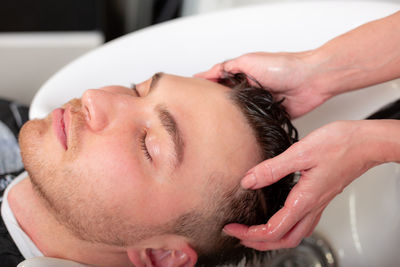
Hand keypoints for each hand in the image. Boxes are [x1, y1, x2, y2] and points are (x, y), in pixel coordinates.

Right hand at [195, 52, 329, 117]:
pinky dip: (248, 127)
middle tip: (201, 116)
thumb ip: (227, 67)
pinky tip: (238, 132)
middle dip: (217, 107)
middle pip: (228, 100)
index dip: (207, 89)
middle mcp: (250, 89)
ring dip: (232, 118)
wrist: (311, 80)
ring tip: (216, 127)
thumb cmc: (283, 66)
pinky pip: (256, 123)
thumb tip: (208, 73)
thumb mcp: (249, 61)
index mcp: (243, 74)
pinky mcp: (271, 116)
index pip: (220, 82)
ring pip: (240, 114)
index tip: (193, 95)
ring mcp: (260, 103)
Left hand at [223, 120, 379, 249]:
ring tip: (254, 230)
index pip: (272, 230)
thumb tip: (248, 181)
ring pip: (294, 234)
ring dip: (272, 238)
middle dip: (258, 242)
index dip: (248, 233)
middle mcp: (312, 207)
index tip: (232, 228)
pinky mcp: (321, 197)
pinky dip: (285, 227)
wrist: (365, 143)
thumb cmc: (340, 145)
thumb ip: (272, 169)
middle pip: (283, 240)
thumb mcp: (300, 153)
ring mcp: (318, 204)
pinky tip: (278, 216)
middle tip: (238, 234)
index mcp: (304, 200)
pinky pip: (301, 222)